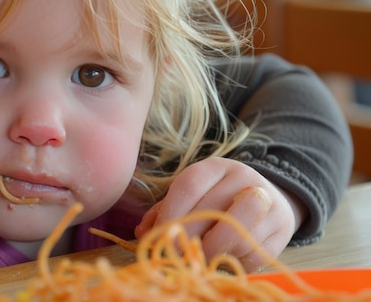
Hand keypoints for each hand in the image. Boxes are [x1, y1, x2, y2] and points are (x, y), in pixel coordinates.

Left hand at [134, 157, 306, 271]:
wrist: (269, 197)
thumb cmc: (218, 198)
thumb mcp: (193, 195)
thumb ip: (165, 210)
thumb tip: (143, 231)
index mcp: (217, 166)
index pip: (189, 185)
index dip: (171, 212)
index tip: (159, 234)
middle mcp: (245, 178)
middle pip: (212, 209)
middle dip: (189, 237)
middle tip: (176, 254)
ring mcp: (268, 201)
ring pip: (237, 232)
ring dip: (214, 251)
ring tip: (200, 257)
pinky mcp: (283, 227)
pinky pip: (255, 252)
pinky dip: (235, 261)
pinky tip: (225, 257)